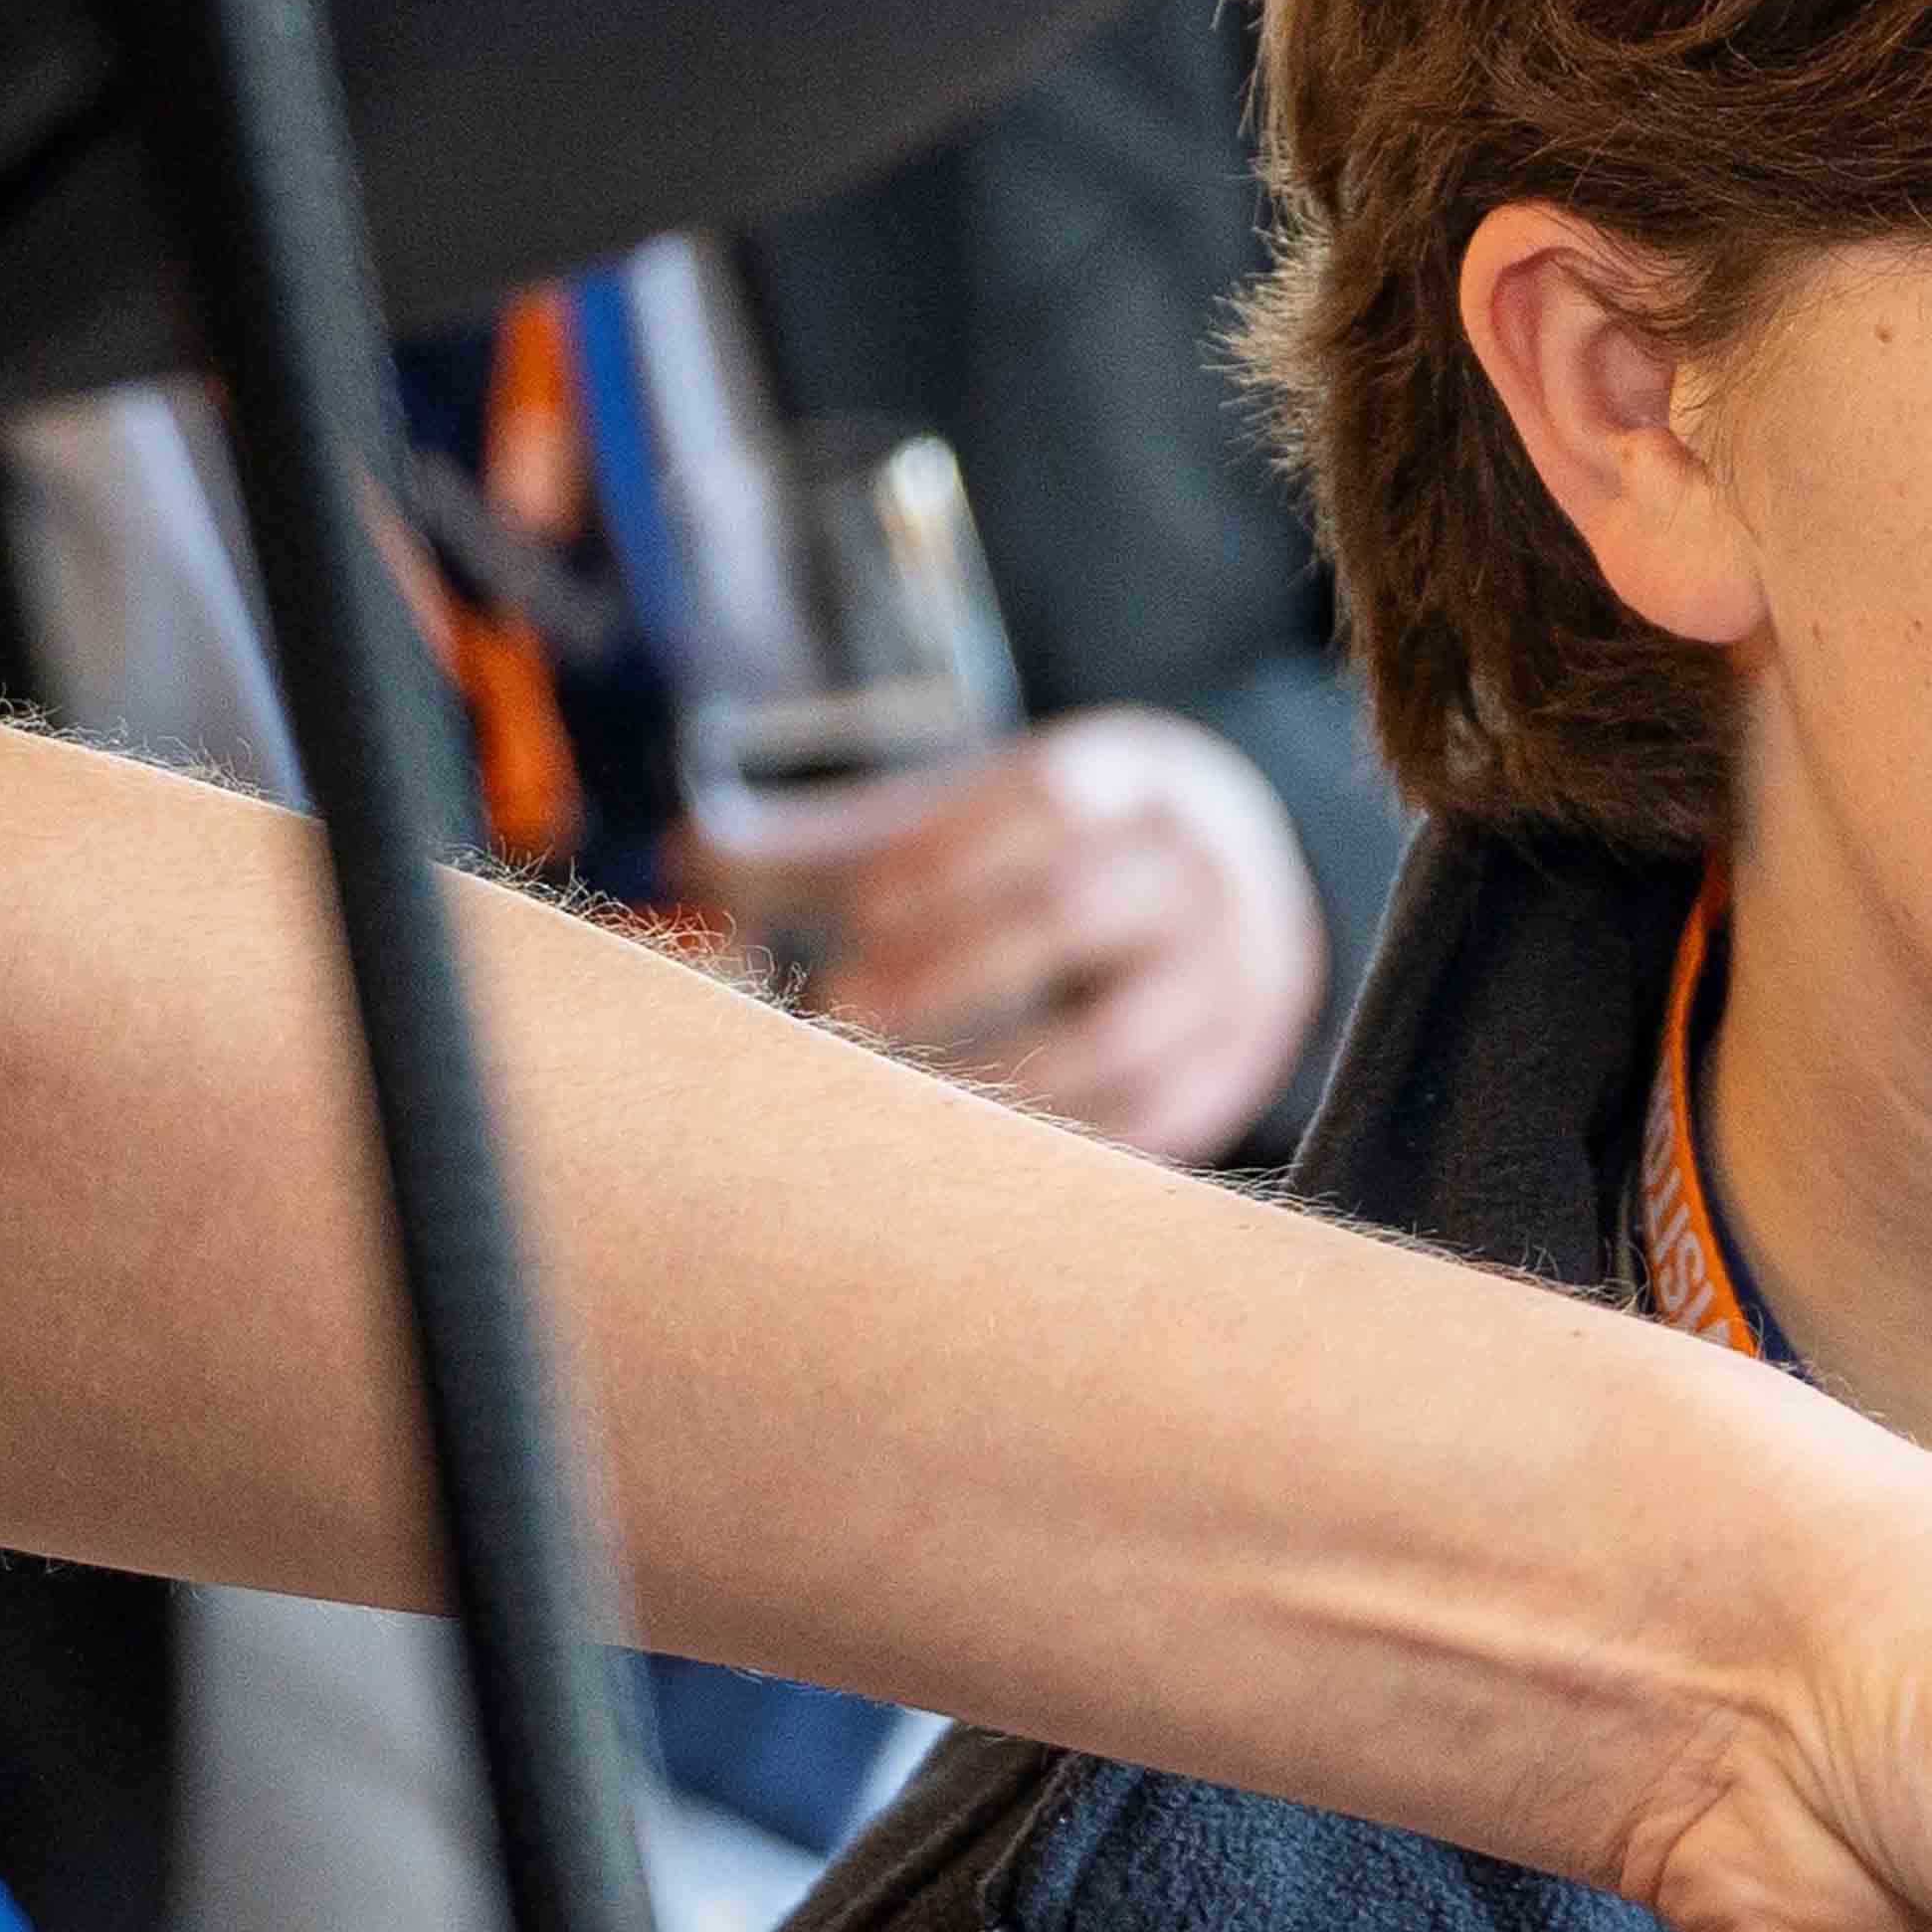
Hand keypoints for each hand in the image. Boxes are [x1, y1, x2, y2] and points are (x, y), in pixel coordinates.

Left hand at [731, 708, 1333, 1161]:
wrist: (1245, 890)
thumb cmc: (1066, 849)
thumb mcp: (982, 814)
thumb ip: (845, 840)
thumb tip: (686, 856)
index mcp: (1137, 775)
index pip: (1045, 798)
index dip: (945, 854)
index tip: (854, 910)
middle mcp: (1201, 866)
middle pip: (1070, 913)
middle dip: (945, 968)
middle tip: (839, 1012)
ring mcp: (1237, 971)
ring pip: (1114, 1036)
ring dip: (992, 1071)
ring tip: (894, 1100)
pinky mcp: (1239, 1065)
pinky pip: (1151, 1119)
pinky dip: (1057, 1139)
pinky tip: (972, 1156)